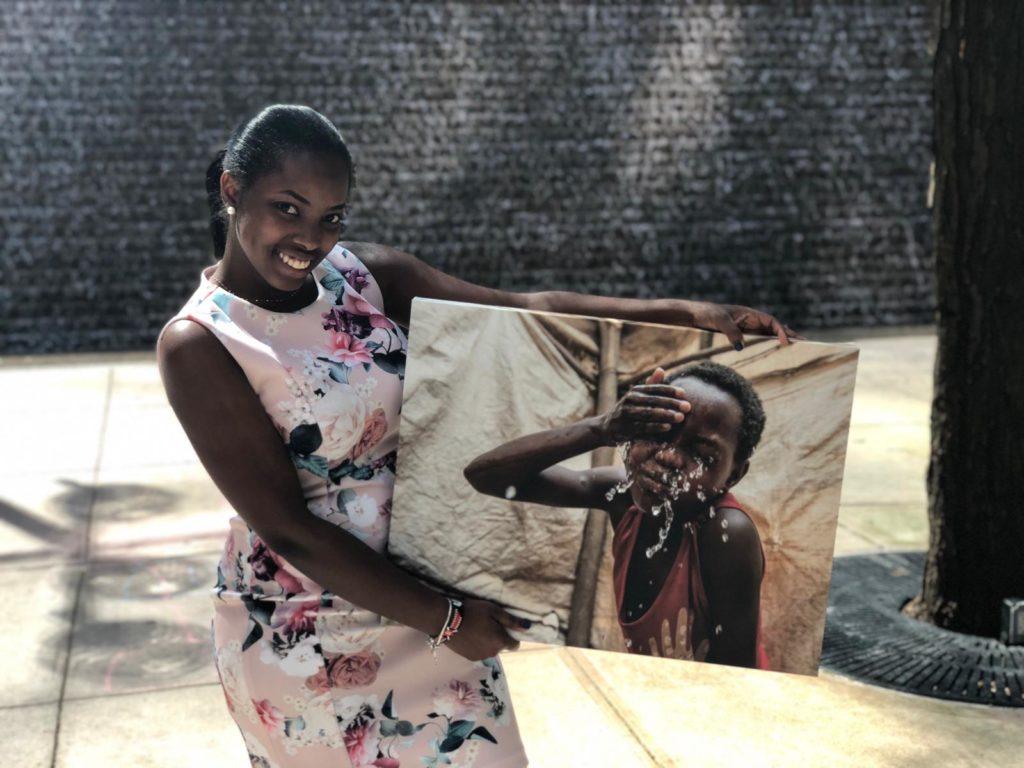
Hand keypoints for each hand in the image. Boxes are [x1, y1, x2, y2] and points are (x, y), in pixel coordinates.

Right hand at [443, 597, 524, 661]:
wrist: (447, 620)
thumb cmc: (472, 611)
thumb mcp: (493, 610)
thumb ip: (511, 620)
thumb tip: (527, 627)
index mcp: (500, 641)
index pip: (514, 645)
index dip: (511, 635)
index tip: (503, 627)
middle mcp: (492, 652)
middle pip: (501, 646)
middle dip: (498, 637)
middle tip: (487, 624)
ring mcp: (480, 656)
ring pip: (490, 650)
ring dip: (487, 642)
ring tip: (476, 629)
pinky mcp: (469, 658)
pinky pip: (479, 652)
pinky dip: (477, 646)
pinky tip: (469, 636)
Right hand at [599, 367, 690, 445]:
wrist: (607, 427)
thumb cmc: (629, 410)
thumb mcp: (638, 396)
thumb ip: (651, 385)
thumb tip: (661, 369)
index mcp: (636, 391)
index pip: (655, 388)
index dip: (670, 390)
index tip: (684, 394)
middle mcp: (630, 400)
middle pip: (654, 400)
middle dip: (672, 403)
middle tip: (688, 406)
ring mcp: (626, 413)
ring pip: (649, 413)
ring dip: (666, 415)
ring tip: (680, 417)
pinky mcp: (624, 428)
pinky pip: (642, 427)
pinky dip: (655, 427)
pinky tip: (667, 428)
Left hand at [683, 301, 805, 349]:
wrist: (694, 315)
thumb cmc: (707, 314)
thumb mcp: (719, 321)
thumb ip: (731, 332)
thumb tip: (741, 346)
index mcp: (749, 314)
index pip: (771, 322)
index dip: (780, 331)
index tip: (786, 342)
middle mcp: (751, 320)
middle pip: (775, 328)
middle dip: (789, 334)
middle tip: (805, 343)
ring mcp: (747, 328)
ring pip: (769, 335)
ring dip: (781, 340)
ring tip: (796, 348)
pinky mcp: (741, 335)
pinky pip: (758, 340)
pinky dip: (769, 345)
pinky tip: (775, 351)